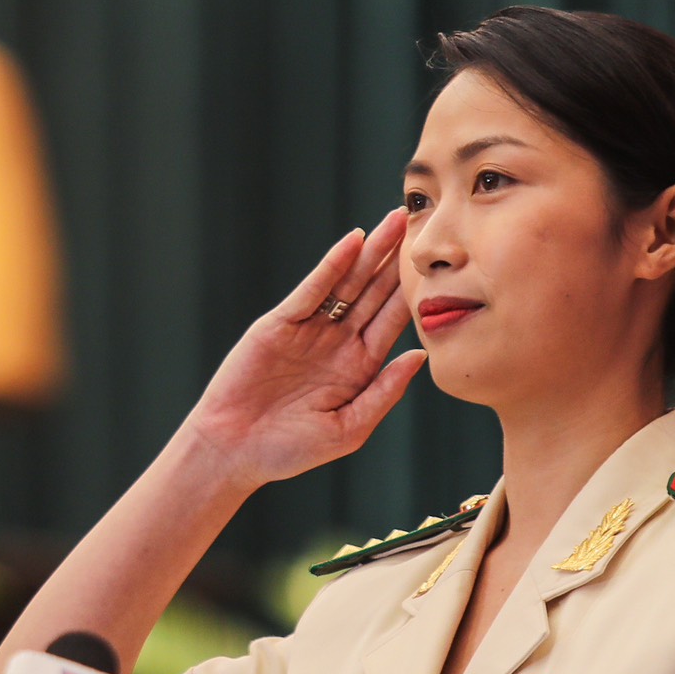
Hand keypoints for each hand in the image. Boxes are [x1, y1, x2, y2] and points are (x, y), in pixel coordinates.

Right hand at [179, 207, 428, 490]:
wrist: (235, 451)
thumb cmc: (290, 450)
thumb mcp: (349, 428)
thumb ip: (384, 392)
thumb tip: (419, 355)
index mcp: (358, 367)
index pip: (391, 321)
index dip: (413, 293)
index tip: (439, 267)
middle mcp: (337, 342)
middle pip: (373, 293)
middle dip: (394, 260)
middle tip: (419, 223)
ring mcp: (309, 330)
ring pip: (346, 284)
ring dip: (369, 253)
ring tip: (392, 222)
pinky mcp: (280, 323)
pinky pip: (311, 290)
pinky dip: (331, 265)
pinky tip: (352, 243)